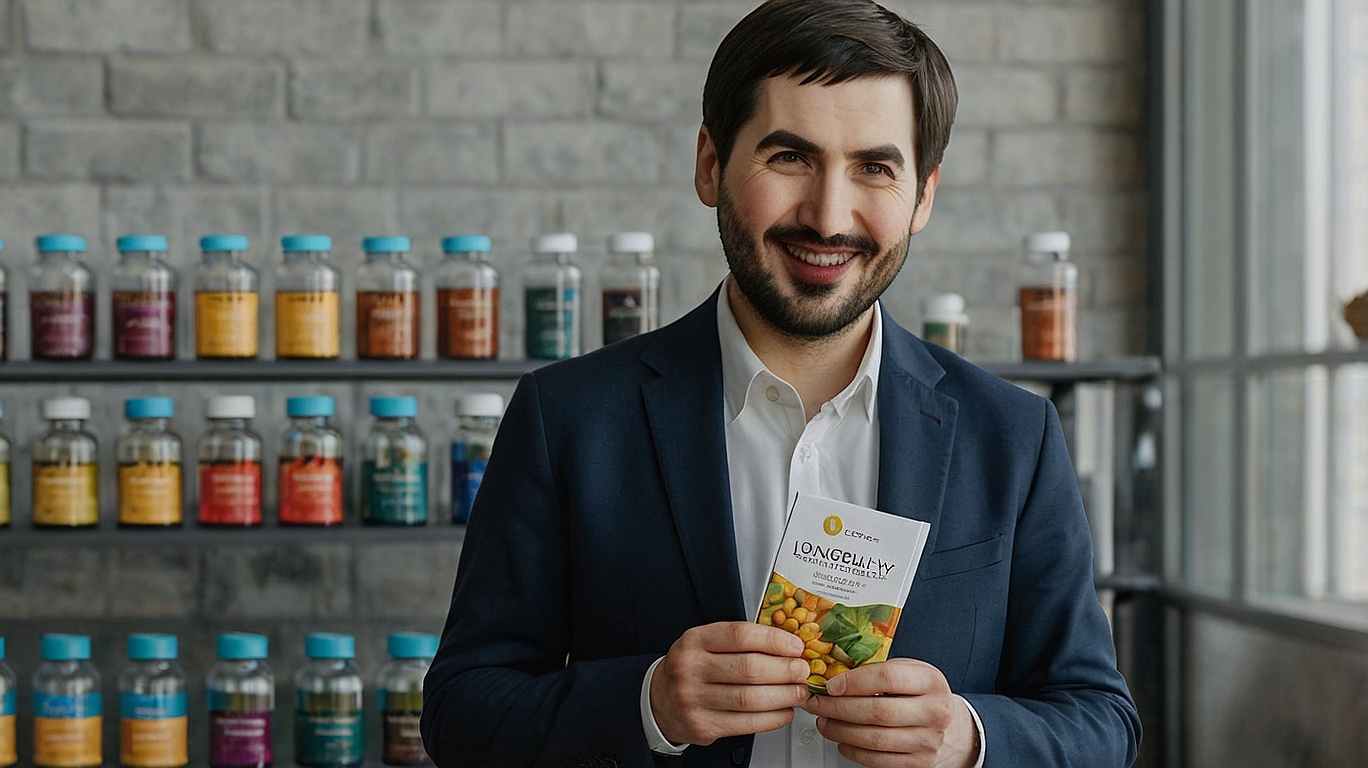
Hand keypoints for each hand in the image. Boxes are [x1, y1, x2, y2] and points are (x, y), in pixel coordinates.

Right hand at [650, 621, 812, 745]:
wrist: (659, 700)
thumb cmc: (691, 668)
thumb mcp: (705, 643)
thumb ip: (739, 642)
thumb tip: (786, 646)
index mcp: (695, 641)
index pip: (740, 636)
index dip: (773, 640)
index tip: (795, 646)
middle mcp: (691, 668)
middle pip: (749, 668)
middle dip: (784, 670)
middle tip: (802, 670)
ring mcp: (694, 699)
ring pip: (750, 699)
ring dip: (783, 696)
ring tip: (798, 692)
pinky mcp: (702, 726)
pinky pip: (746, 724)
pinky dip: (772, 718)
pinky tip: (784, 711)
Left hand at [801, 659, 977, 767]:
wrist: (954, 729)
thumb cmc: (923, 695)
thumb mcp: (911, 672)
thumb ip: (879, 671)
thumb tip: (834, 677)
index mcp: (931, 682)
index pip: (888, 678)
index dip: (854, 681)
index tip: (831, 685)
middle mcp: (934, 712)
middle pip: (877, 712)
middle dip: (838, 708)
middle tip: (817, 704)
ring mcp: (928, 741)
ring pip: (874, 739)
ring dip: (840, 731)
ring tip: (824, 722)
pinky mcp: (918, 764)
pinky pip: (877, 760)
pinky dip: (853, 750)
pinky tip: (842, 740)